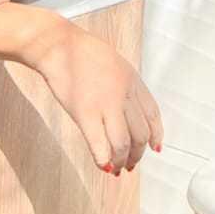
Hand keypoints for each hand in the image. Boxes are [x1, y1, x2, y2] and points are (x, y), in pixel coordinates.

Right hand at [27, 22, 163, 174]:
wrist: (58, 46)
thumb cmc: (81, 53)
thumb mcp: (115, 63)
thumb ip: (124, 86)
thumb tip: (127, 111)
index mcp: (133, 80)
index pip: (153, 114)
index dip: (156, 134)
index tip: (155, 147)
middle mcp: (124, 93)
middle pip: (141, 133)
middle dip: (138, 154)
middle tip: (130, 163)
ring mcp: (106, 104)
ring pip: (123, 144)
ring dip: (121, 161)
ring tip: (116, 168)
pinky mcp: (85, 114)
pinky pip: (100, 146)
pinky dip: (104, 160)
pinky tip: (102, 165)